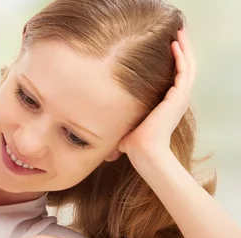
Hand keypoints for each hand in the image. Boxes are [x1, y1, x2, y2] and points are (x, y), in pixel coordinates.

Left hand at [118, 29, 195, 157]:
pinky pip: (184, 71)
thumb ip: (119, 122)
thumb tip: (100, 130)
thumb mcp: (127, 126)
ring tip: (179, 33)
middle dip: (182, 50)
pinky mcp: (178, 97)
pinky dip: (181, 57)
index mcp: (168, 106)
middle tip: (177, 34)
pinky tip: (175, 45)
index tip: (167, 49)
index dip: (174, 63)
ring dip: (185, 49)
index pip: (175, 79)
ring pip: (188, 67)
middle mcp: (177, 100)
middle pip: (185, 69)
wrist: (144, 151)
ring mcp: (179, 98)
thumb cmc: (134, 144)